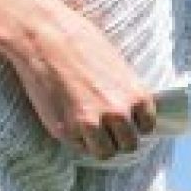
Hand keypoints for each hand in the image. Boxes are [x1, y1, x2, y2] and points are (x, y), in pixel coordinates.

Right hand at [5, 2, 158, 161]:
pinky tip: (70, 124)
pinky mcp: (64, 129)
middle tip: (107, 130)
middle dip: (119, 138)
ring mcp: (91, 123)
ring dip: (99, 145)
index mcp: (136, 96)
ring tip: (90, 133)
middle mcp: (118, 113)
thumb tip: (131, 112)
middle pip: (129, 145)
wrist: (43, 36)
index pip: (147, 127)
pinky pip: (78, 147)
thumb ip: (126, 91)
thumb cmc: (80, 41)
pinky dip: (76, 140)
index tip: (127, 122)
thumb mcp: (117, 65)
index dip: (136, 126)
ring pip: (105, 153)